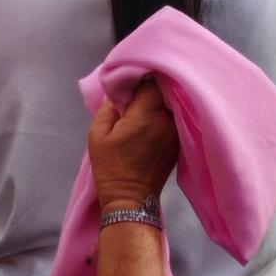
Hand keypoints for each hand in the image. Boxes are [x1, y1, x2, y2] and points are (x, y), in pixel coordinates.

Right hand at [88, 79, 178, 214]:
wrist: (131, 200)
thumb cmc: (110, 167)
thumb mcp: (97, 134)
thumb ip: (108, 106)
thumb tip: (119, 89)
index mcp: (145, 115)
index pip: (151, 81)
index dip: (141, 75)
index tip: (130, 78)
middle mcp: (166, 120)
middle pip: (165, 88)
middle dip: (152, 83)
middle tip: (138, 87)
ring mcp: (176, 131)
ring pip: (171, 101)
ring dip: (160, 97)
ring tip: (145, 100)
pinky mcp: (179, 141)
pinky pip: (174, 115)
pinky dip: (166, 111)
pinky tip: (154, 115)